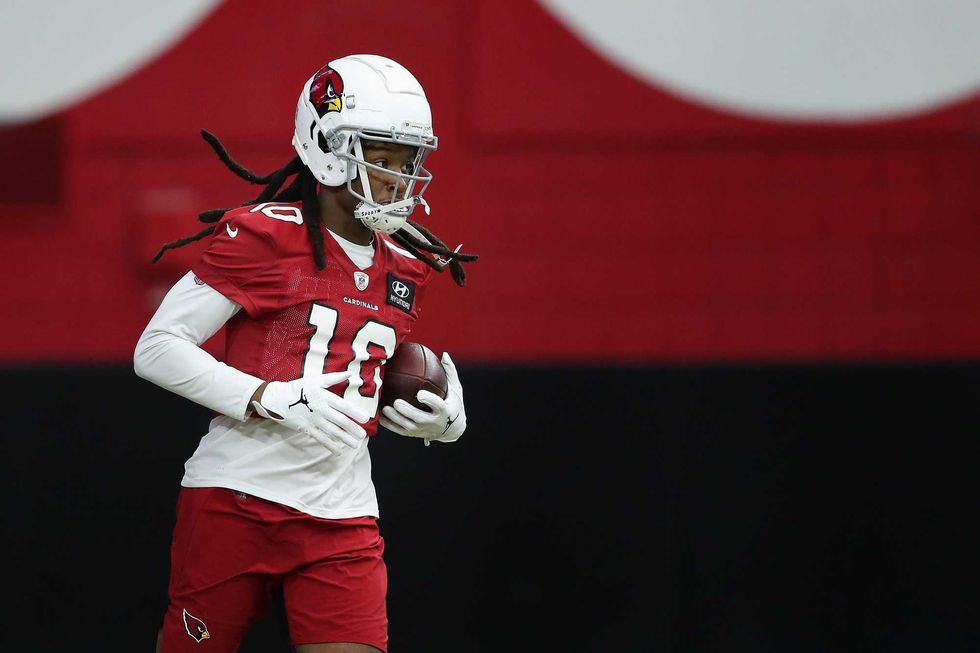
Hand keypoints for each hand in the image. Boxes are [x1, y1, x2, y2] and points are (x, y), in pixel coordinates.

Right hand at [252, 372, 369, 454]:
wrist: (277, 399)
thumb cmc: (298, 388)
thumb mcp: (315, 379)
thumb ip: (334, 378)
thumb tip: (350, 374)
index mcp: (324, 396)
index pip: (343, 406)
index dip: (354, 412)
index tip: (365, 418)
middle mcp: (320, 410)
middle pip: (339, 421)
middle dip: (352, 428)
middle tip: (363, 435)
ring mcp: (314, 420)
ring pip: (332, 431)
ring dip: (344, 439)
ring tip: (355, 445)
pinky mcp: (307, 429)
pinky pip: (320, 438)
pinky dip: (330, 445)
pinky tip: (339, 451)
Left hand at [380, 352, 465, 443]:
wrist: (453, 429)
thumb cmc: (453, 403)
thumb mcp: (456, 389)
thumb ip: (450, 372)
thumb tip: (444, 354)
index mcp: (445, 410)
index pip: (437, 405)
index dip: (429, 400)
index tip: (420, 393)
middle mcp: (434, 422)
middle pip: (420, 418)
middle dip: (408, 411)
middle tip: (397, 402)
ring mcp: (424, 430)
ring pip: (408, 426)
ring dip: (396, 418)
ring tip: (385, 409)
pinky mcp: (415, 434)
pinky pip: (401, 431)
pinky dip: (390, 425)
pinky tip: (380, 417)